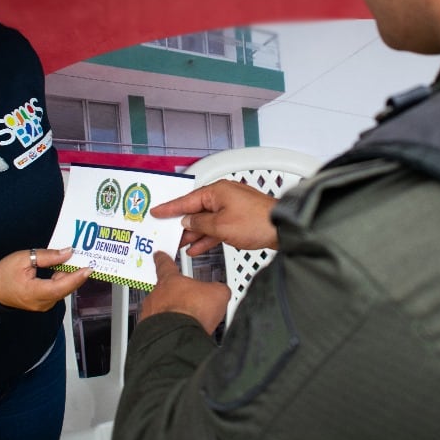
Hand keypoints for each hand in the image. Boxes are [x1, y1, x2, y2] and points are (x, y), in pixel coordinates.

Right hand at [0, 247, 90, 311]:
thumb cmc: (4, 274)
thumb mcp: (24, 258)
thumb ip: (47, 256)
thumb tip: (68, 252)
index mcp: (35, 292)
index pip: (61, 287)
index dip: (77, 278)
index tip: (89, 268)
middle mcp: (42, 302)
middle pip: (65, 288)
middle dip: (77, 274)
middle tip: (87, 259)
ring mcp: (43, 304)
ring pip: (63, 290)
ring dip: (70, 276)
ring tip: (78, 260)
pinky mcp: (43, 302)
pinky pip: (57, 291)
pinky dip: (62, 279)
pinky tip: (65, 267)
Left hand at [139, 251, 229, 334]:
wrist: (179, 336)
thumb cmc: (193, 313)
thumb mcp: (217, 293)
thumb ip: (216, 288)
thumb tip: (221, 291)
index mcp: (170, 280)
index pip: (165, 264)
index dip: (163, 259)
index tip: (160, 255)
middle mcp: (156, 295)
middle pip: (163, 291)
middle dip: (175, 297)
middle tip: (188, 304)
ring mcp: (150, 313)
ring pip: (159, 311)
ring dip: (171, 315)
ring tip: (187, 323)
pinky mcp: (148, 330)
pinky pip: (157, 328)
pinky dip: (167, 330)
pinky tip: (180, 333)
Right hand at [150, 179, 278, 257]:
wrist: (282, 229)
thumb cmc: (256, 222)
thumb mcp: (220, 226)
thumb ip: (199, 224)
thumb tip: (187, 223)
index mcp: (217, 191)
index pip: (186, 200)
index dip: (170, 208)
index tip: (156, 212)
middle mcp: (223, 196)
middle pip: (196, 211)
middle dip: (182, 225)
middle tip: (167, 234)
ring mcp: (232, 208)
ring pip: (206, 221)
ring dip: (194, 234)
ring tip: (180, 245)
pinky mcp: (239, 219)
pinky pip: (217, 227)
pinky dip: (208, 237)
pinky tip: (197, 248)